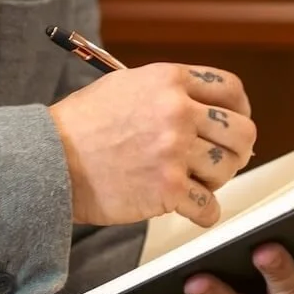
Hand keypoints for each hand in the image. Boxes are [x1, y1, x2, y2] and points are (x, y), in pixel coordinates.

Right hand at [49, 62, 256, 227]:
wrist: (50, 159)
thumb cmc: (82, 125)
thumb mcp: (126, 86)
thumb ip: (169, 93)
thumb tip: (206, 111)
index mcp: (169, 80)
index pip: (231, 90)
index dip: (240, 110)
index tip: (234, 123)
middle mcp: (177, 111)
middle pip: (242, 131)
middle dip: (236, 149)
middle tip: (220, 159)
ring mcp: (174, 151)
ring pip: (228, 168)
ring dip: (216, 179)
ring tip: (194, 181)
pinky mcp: (168, 189)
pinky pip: (210, 207)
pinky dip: (203, 212)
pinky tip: (190, 207)